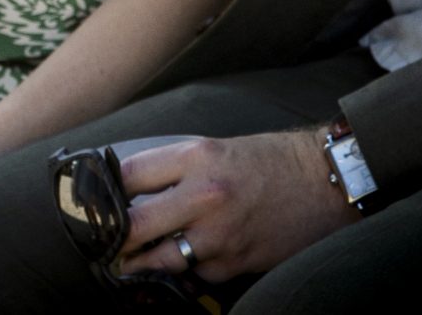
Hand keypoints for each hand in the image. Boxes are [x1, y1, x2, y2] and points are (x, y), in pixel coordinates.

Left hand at [115, 130, 352, 282]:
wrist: (327, 181)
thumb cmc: (270, 161)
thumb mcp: (217, 149)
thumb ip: (175, 169)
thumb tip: (131, 191)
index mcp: (195, 157)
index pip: (126, 176)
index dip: (105, 192)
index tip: (94, 202)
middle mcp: (203, 195)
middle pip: (132, 226)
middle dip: (113, 238)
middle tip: (102, 243)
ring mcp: (219, 234)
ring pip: (159, 259)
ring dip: (143, 262)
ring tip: (131, 260)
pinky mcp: (235, 262)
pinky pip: (196, 272)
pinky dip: (190, 267)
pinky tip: (194, 257)